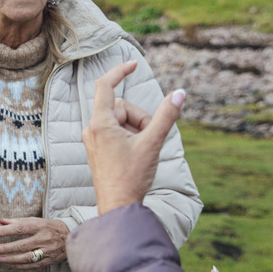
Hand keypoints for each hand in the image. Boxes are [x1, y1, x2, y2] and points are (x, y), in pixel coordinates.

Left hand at [0, 217, 68, 267]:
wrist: (70, 236)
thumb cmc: (49, 227)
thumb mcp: (36, 220)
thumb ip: (18, 221)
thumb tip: (1, 221)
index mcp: (40, 226)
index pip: (20, 228)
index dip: (5, 231)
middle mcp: (44, 239)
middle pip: (22, 244)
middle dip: (6, 248)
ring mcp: (47, 251)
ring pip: (27, 257)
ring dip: (12, 259)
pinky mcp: (49, 260)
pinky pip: (33, 265)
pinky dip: (20, 266)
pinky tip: (10, 265)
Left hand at [85, 60, 183, 211]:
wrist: (118, 207)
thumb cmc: (132, 177)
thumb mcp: (153, 143)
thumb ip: (166, 116)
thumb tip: (180, 93)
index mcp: (100, 123)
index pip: (106, 86)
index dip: (120, 72)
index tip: (134, 64)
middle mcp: (92, 129)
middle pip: (121, 107)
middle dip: (140, 118)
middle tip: (149, 139)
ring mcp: (93, 140)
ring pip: (120, 121)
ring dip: (136, 129)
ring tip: (142, 150)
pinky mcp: (97, 149)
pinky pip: (116, 132)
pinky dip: (130, 137)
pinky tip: (135, 155)